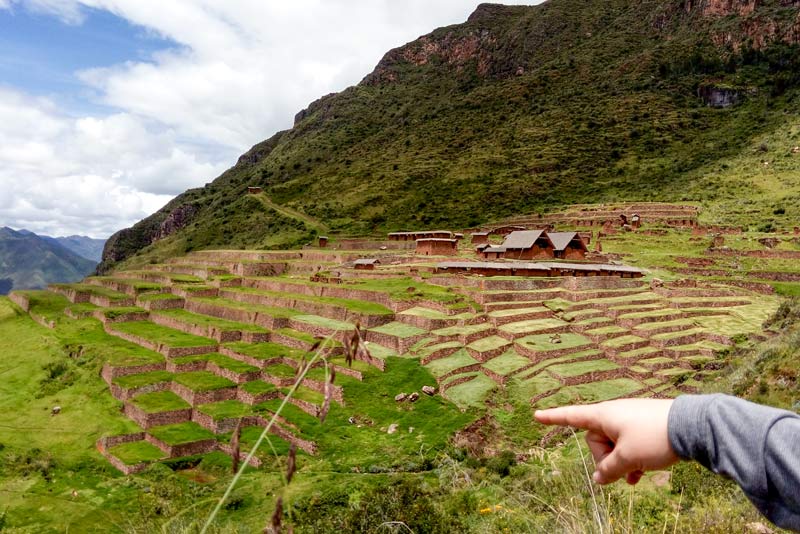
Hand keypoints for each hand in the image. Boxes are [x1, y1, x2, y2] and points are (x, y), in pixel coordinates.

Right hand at [534, 398, 679, 484]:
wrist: (692, 427)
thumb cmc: (654, 438)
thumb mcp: (627, 458)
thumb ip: (608, 470)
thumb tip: (599, 479)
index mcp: (604, 415)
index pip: (572, 416)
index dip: (553, 418)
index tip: (536, 415)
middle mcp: (614, 414)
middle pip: (596, 440)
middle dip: (605, 459)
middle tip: (623, 469)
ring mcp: (629, 420)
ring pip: (614, 446)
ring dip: (620, 462)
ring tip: (636, 475)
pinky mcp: (644, 426)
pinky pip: (628, 445)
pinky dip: (631, 459)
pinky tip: (642, 474)